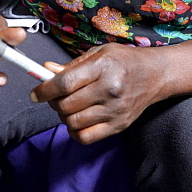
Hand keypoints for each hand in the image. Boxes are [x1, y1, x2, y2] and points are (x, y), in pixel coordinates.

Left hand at [31, 43, 157, 144]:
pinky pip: (87, 137)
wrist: (155, 75)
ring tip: (69, 107)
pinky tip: (78, 120)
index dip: (45, 89)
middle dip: (54, 103)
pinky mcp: (119, 126)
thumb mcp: (99, 53)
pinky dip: (76, 132)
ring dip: (64, 116)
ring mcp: (115, 110)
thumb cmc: (124, 60)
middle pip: (67, 105)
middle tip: (55, 97)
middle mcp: (110, 89)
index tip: (36, 93)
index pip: (66, 83)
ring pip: (74, 122)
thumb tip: (46, 70)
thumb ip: (71, 65)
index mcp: (103, 67)